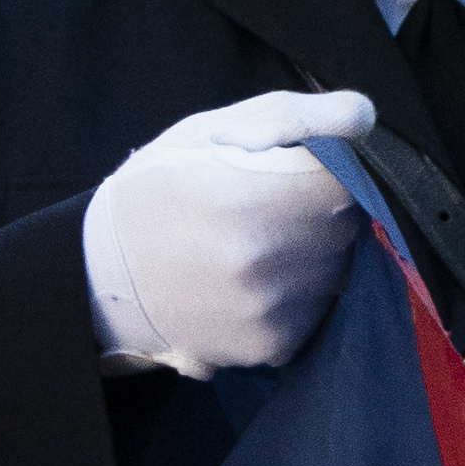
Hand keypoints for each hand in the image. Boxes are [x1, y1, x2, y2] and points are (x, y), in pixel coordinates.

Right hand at [85, 88, 377, 374]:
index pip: (347, 183)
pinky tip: (251, 284)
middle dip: (318, 214)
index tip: (294, 172)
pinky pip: (315, 312)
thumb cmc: (159, 190)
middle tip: (265, 209)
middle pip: (346, 229)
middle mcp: (269, 263)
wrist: (101, 276)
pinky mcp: (273, 348)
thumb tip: (363, 117)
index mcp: (256, 199)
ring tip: (253, 249)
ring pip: (335, 273)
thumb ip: (296, 117)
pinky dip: (296, 297)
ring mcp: (273, 312)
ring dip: (310, 258)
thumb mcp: (213, 131)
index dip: (326, 173)